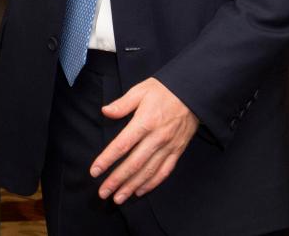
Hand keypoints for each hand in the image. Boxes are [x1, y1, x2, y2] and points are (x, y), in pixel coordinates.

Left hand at [91, 78, 197, 203]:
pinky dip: (152, 183)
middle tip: (103, 192)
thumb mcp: (140, 90)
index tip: (95, 171)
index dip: (107, 160)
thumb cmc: (163, 90)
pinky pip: (164, 171)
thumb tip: (105, 111)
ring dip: (132, 186)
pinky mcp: (177, 151)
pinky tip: (140, 190)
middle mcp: (156, 138)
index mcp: (144, 122)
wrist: (193, 93)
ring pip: (148, 172)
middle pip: (134, 164)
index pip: (122, 145)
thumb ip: (122, 104)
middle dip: (117, 180)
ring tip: (118, 198)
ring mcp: (168, 147)